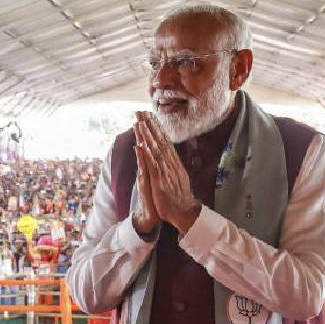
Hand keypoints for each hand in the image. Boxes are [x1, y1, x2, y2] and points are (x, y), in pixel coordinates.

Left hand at [136, 113, 200, 233]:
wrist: (185, 212)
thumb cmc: (179, 196)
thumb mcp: (176, 176)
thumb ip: (171, 164)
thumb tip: (167, 154)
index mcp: (172, 162)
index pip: (163, 141)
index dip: (156, 127)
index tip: (149, 115)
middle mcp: (170, 163)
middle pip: (159, 141)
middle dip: (150, 125)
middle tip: (141, 111)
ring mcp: (166, 171)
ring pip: (155, 149)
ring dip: (147, 135)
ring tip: (139, 122)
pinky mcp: (161, 181)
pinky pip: (153, 165)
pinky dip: (147, 154)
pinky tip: (141, 144)